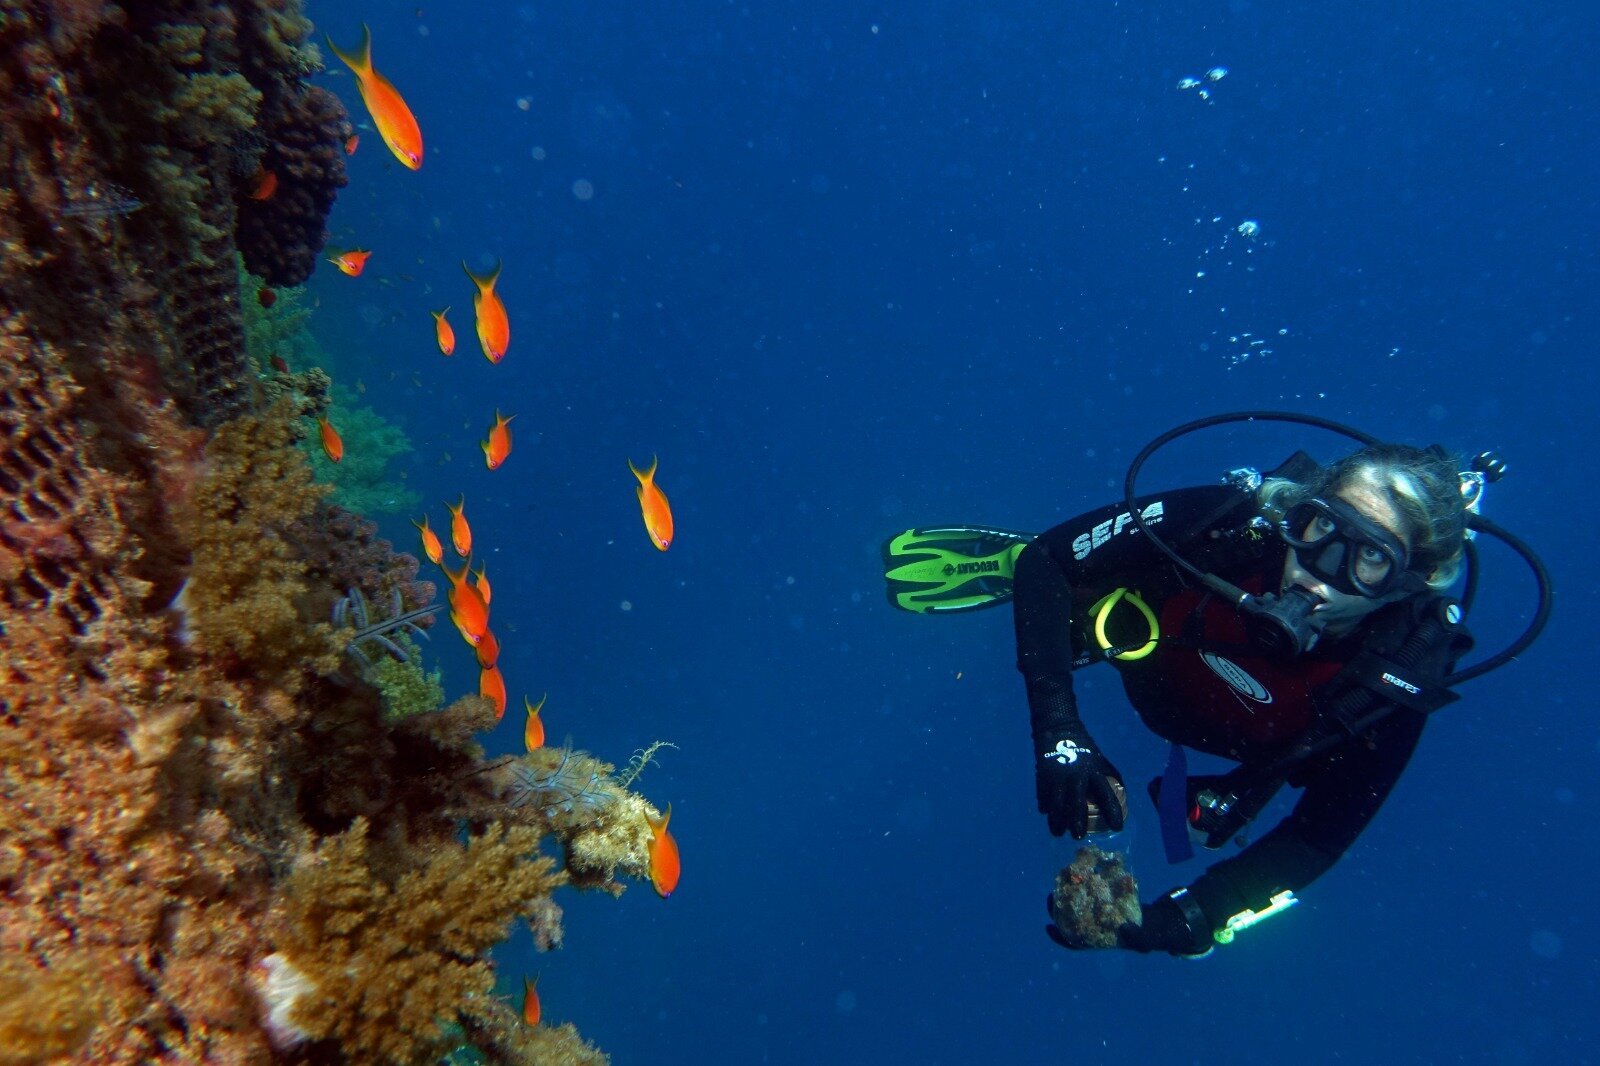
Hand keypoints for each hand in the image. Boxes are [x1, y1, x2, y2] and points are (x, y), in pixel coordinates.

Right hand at [1034, 731, 1125, 838]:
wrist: (1058, 729)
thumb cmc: (1084, 747)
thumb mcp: (1100, 760)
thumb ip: (1110, 776)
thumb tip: (1122, 795)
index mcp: (1094, 771)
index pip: (1106, 795)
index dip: (1112, 812)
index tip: (1117, 827)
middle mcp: (1076, 776)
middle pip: (1077, 802)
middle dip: (1077, 820)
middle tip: (1078, 836)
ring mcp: (1057, 776)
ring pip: (1057, 803)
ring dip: (1057, 820)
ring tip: (1058, 832)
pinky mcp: (1043, 776)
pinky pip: (1044, 796)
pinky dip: (1046, 806)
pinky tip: (1048, 814)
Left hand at [1045, 892, 1211, 956]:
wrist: (1161, 922)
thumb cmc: (1150, 936)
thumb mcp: (1146, 940)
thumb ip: (1137, 938)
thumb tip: (1124, 929)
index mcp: (1100, 939)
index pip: (1075, 942)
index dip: (1061, 937)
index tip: (1048, 928)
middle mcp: (1096, 925)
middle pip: (1071, 918)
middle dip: (1059, 907)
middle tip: (1051, 895)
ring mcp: (1100, 910)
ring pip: (1080, 901)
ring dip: (1071, 890)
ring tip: (1064, 876)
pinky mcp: (1107, 898)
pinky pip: (1094, 889)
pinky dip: (1090, 878)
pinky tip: (1087, 866)